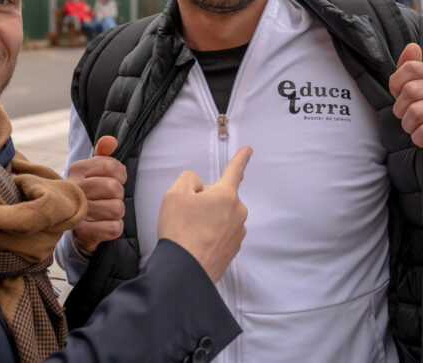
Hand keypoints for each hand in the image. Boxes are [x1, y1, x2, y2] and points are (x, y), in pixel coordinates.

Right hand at [67, 136, 126, 255]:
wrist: (73, 224)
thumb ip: (103, 154)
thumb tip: (111, 140)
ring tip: (105, 212)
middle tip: (109, 198)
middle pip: (114, 187)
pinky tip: (103, 225)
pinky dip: (114, 228)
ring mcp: (76, 211)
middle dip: (118, 195)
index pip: (111, 165)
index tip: (115, 179)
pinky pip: (114, 228)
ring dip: (116, 212)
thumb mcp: (94, 170)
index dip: (120, 174)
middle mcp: (74, 188)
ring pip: (117, 208)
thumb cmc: (89, 192)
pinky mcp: (82, 233)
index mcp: (77, 169)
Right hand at [157, 147, 251, 282]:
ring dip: (208, 219)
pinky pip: (221, 234)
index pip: (235, 170)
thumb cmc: (179, 232)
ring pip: (221, 216)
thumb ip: (188, 179)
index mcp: (226, 195)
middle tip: (187, 215)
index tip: (248, 150)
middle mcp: (238, 213)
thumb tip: (199, 187)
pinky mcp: (233, 250)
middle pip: (221, 197)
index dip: (241, 158)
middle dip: (206, 201)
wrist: (184, 272)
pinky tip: (196, 243)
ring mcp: (237, 233)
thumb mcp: (174, 194)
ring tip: (190, 233)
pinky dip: (209, 235)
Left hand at [388, 43, 422, 178]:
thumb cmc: (419, 121)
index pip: (410, 67)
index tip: (397, 97)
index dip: (395, 84)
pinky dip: (418, 139)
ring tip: (414, 130)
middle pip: (410, 90)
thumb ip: (407, 69)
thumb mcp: (407, 95)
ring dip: (409, 126)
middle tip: (405, 119)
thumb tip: (411, 45)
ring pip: (417, 112)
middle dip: (400, 110)